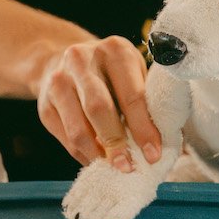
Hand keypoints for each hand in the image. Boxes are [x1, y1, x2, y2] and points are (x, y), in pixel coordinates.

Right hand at [36, 36, 161, 169]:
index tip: (153, 153)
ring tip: (114, 168)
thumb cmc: (110, 72)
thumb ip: (148, 102)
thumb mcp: (131, 73)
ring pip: (78, 129)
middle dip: (117, 142)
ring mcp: (58, 82)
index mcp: (115, 50)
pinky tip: (97, 159)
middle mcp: (82, 60)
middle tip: (130, 166)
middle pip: (99, 109)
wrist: (60, 58)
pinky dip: (83, 154)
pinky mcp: (44, 104)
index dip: (143, 128)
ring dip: (97, 153)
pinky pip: (65, 138)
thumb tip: (174, 146)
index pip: (131, 95)